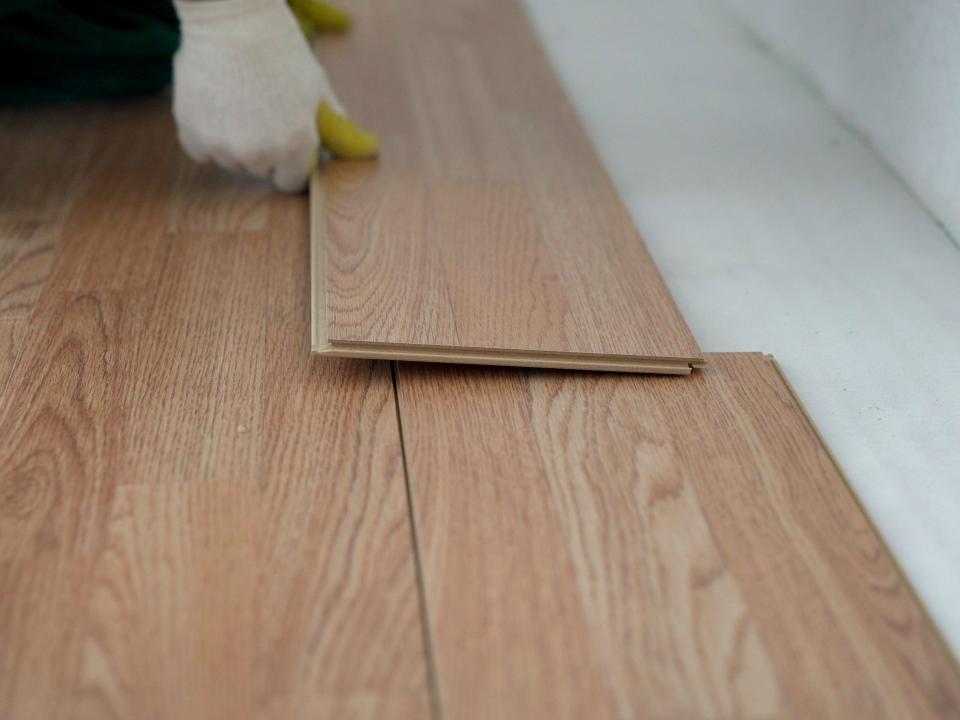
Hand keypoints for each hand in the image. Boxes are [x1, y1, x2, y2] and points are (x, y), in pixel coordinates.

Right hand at [172, 0, 376, 192]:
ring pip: (231, 162)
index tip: (286, 146)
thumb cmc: (279, 49)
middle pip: (260, 172)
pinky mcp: (193, 135)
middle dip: (263, 152)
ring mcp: (223, 147)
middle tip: (261, 114)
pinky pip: (203, 151)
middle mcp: (259, 154)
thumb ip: (332, 123)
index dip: (290, 164)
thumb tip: (347, 147)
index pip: (291, 182)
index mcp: (295, 146)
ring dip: (235, 144)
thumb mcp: (317, 86)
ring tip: (238, 105)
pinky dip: (208, 136)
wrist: (230, 20)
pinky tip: (216, 106)